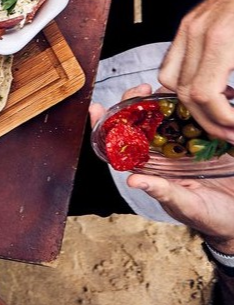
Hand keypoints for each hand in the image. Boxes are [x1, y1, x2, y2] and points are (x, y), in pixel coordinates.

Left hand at [91, 84, 234, 250]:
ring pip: (166, 114)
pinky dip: (193, 104)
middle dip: (135, 101)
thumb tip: (132, 181)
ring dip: (163, 98)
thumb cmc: (208, 216)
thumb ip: (161, 191)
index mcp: (150, 167)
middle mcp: (162, 152)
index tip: (96, 107)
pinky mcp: (205, 140)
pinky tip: (194, 95)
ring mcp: (183, 144)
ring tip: (166, 87)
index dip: (106, 124)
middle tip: (141, 89)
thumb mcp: (185, 204)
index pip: (121, 142)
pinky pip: (195, 117)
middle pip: (140, 121)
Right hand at [158, 0, 233, 142]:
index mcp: (221, 41)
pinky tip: (214, 87)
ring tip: (220, 113)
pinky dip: (186, 83)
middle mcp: (197, 34)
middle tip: (231, 134)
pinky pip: (172, 62)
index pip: (205, 95)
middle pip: (186, 92)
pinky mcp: (188, 24)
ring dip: (193, 104)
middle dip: (209, 120)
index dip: (222, 120)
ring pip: (172, 81)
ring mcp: (189, 28)